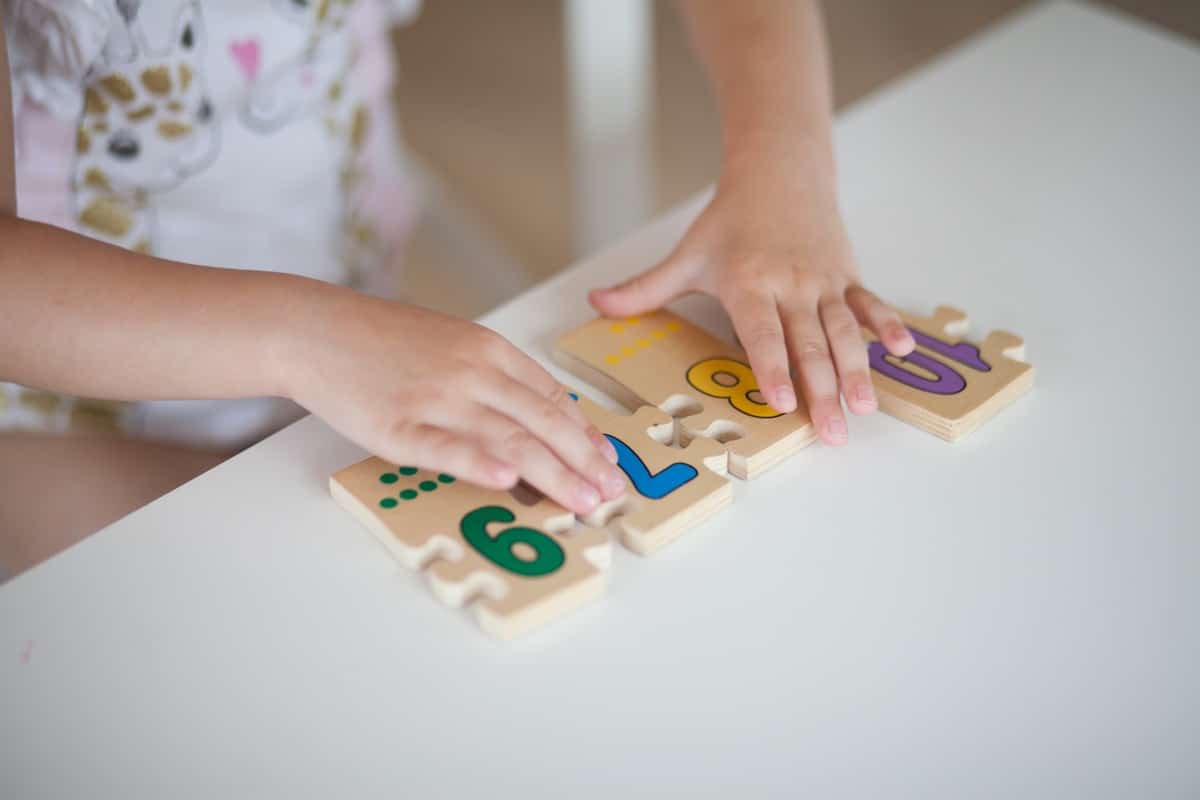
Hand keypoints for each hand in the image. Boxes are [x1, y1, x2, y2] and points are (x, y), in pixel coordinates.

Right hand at [277, 286, 624, 514]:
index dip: (584, 432)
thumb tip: (539, 411)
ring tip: (583, 500)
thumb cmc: (382, 339)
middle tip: (612, 491)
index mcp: (487, 350)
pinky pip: (445, 448)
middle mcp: (471, 372)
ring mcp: (436, 399)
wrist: (315, 328)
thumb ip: (494, 373)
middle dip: (584, 459)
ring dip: (553, 473)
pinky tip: (507, 482)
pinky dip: (479, 463)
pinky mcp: (398, 427)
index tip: (608, 459)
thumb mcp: (450, 341)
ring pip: (509, 438)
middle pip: (541, 420)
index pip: (550, 396)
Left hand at [589, 164, 914, 445]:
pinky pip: (869, 304)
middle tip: (829, 432)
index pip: (760, 332)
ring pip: (843, 330)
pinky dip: (887, 326)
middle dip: (820, 390)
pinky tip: (902, 352)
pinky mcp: (846, 275)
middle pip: (808, 343)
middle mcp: (790, 285)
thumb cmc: (731, 221)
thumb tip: (595, 304)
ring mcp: (823, 281)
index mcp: (749, 282)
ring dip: (856, 370)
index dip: (770, 367)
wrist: (779, 172)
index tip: (779, 402)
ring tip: (864, 408)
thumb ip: (644, 288)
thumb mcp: (687, 256)